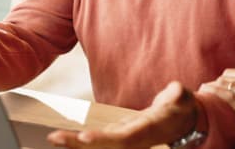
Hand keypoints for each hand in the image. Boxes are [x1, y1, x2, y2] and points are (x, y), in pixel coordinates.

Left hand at [46, 81, 197, 147]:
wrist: (180, 123)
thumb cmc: (179, 108)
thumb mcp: (182, 99)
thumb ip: (178, 95)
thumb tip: (176, 90)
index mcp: (146, 131)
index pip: (123, 139)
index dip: (104, 140)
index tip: (85, 137)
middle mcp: (133, 142)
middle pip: (103, 147)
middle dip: (78, 145)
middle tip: (54, 138)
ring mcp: (123, 143)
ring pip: (96, 148)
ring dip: (73, 145)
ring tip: (52, 138)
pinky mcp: (116, 139)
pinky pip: (95, 143)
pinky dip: (77, 142)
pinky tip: (60, 139)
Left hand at [199, 62, 234, 146]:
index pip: (234, 72)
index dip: (226, 78)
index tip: (220, 84)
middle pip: (226, 77)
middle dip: (218, 82)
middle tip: (211, 88)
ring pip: (223, 83)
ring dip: (211, 86)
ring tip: (204, 89)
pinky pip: (223, 94)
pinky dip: (212, 90)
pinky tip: (204, 90)